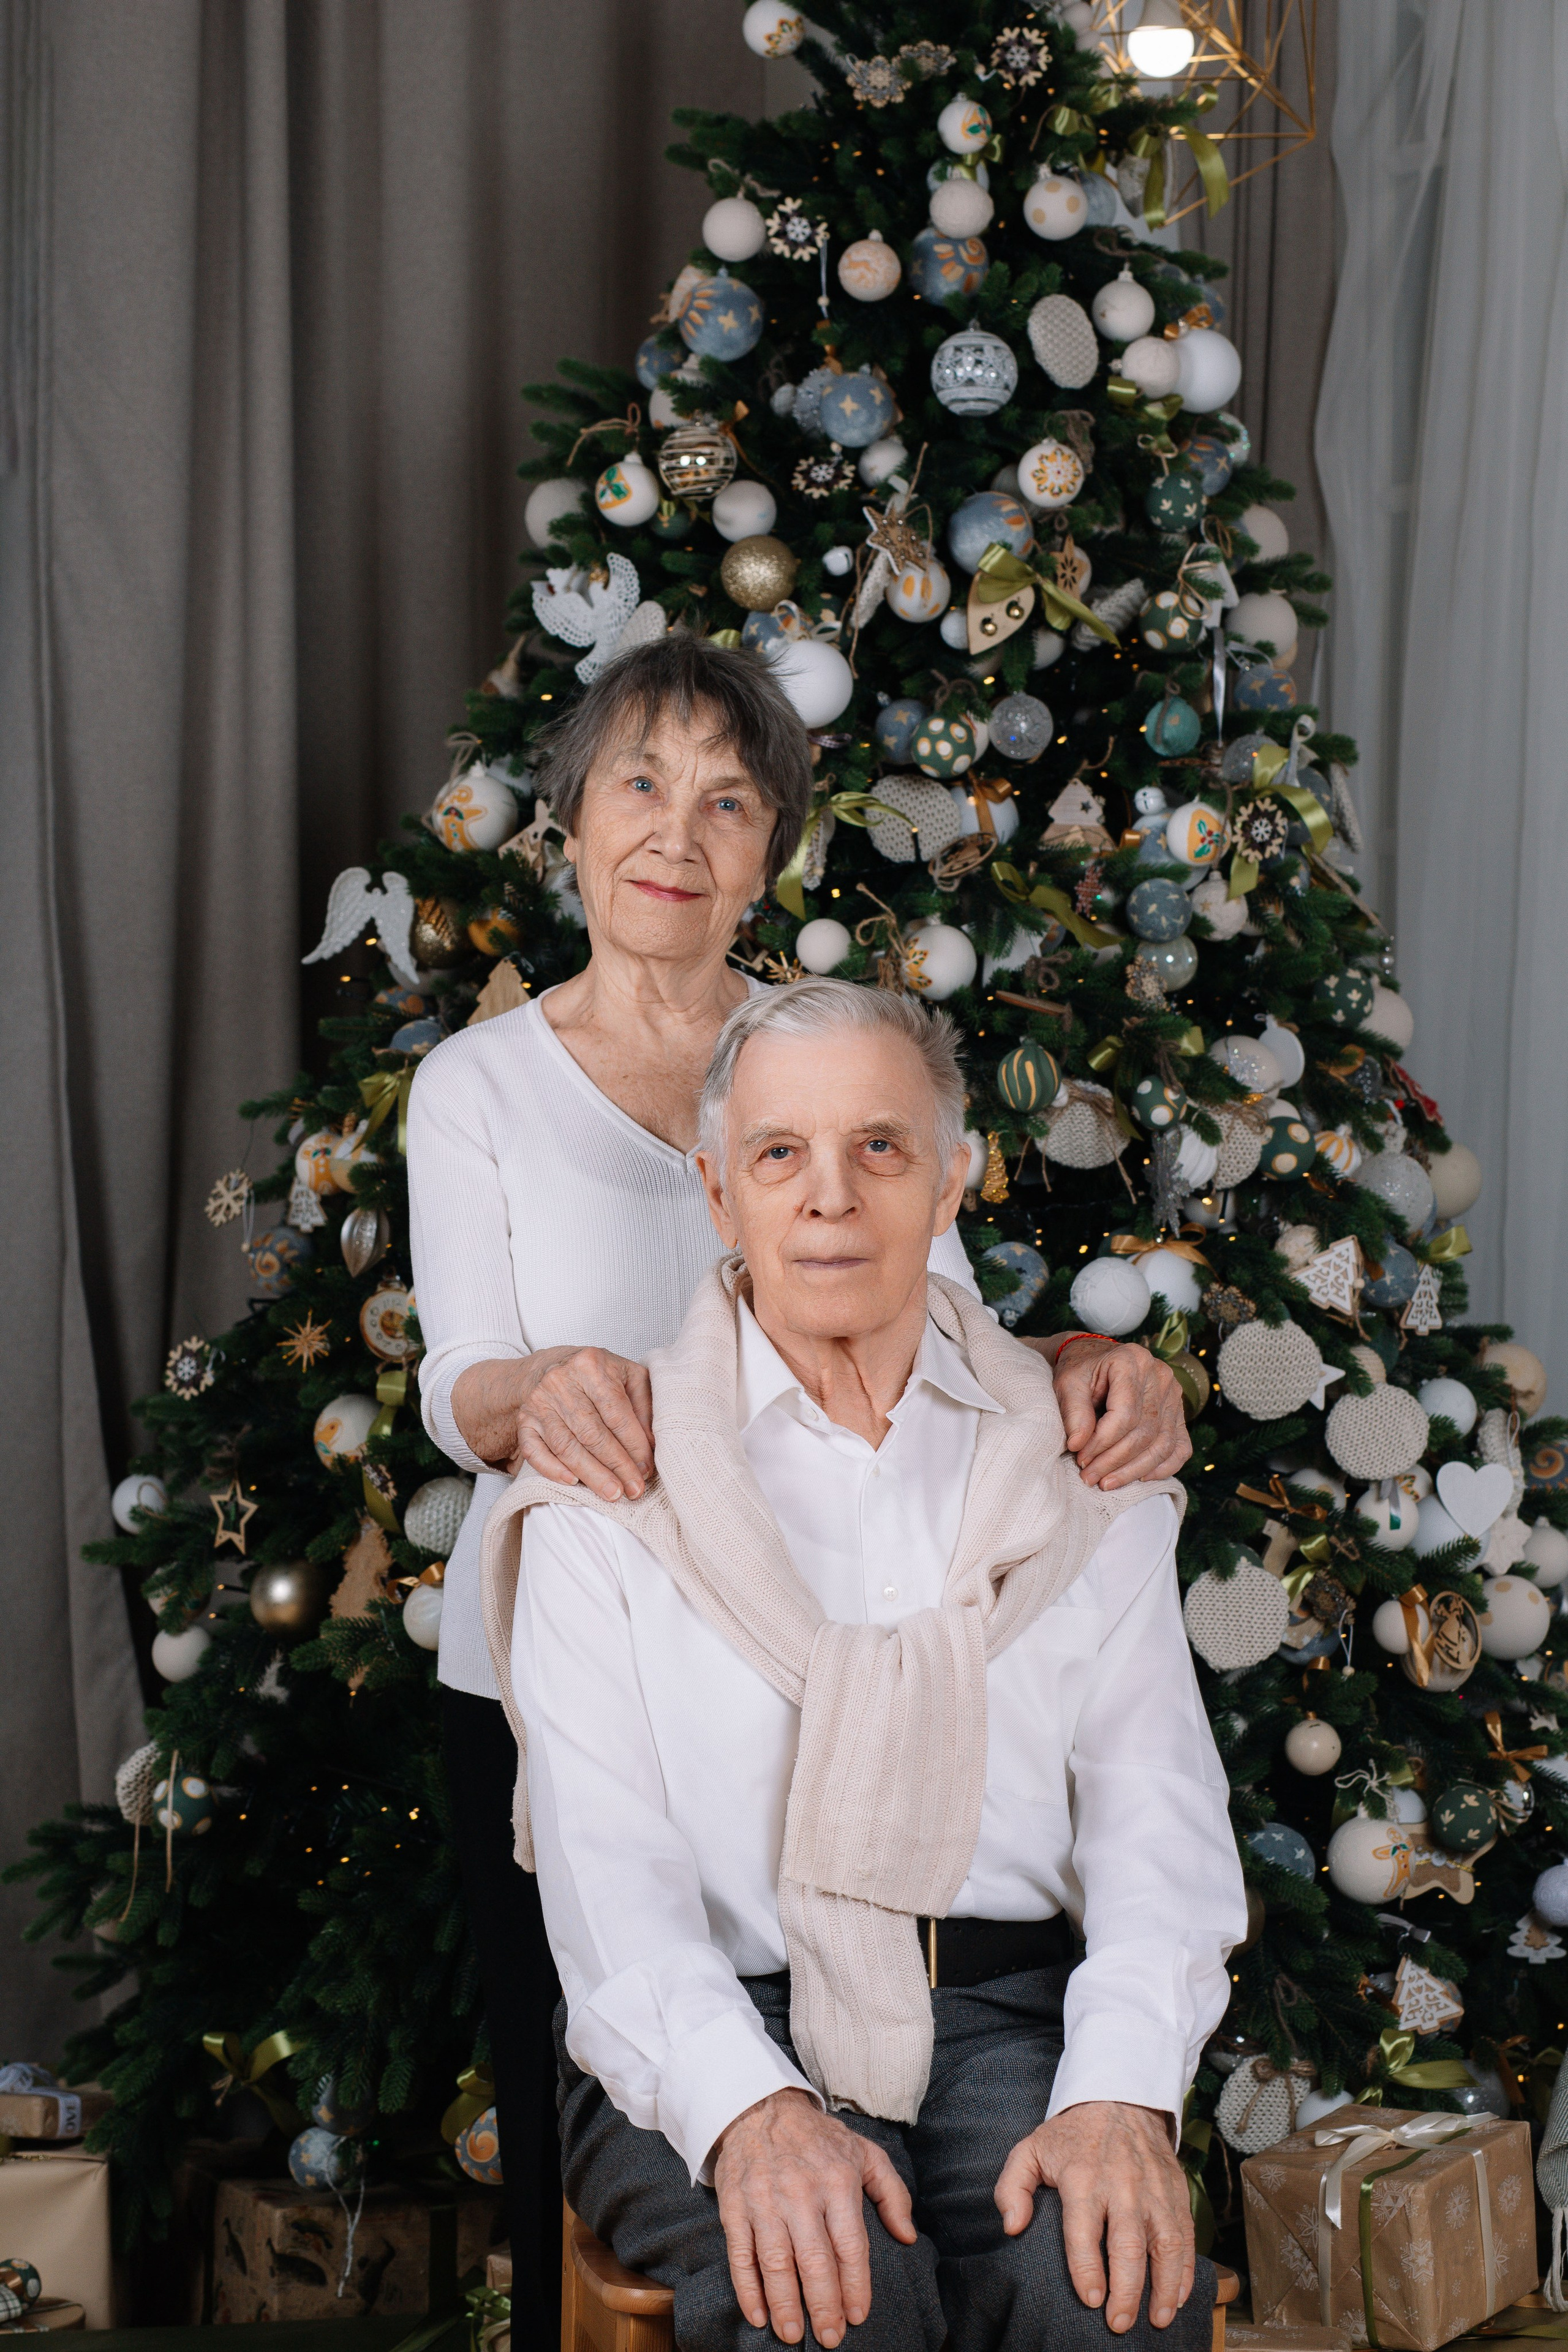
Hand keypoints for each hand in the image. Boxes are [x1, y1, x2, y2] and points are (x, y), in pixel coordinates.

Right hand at [451, 1348, 652, 1499]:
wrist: (551, 1367)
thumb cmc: (596, 1375)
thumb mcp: (628, 1375)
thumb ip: (644, 1405)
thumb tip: (651, 1445)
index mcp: (591, 1364)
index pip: (616, 1412)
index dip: (633, 1444)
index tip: (646, 1469)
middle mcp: (561, 1381)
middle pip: (591, 1432)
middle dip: (616, 1465)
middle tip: (633, 1489)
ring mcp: (538, 1402)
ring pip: (565, 1445)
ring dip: (591, 1474)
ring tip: (612, 1494)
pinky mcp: (524, 1421)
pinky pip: (534, 1450)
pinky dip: (552, 1469)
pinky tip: (573, 1483)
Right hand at [712, 2087, 915, 2347]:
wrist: (759, 2107)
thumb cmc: (818, 2138)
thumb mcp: (864, 2152)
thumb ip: (892, 2192)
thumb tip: (908, 2236)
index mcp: (837, 2181)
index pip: (850, 2246)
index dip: (855, 2286)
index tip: (858, 2315)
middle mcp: (801, 2193)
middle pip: (814, 2261)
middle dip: (823, 2305)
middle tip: (831, 2337)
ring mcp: (765, 2201)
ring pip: (775, 2263)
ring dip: (785, 2305)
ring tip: (793, 2334)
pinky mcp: (735, 2206)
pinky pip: (740, 2255)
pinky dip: (748, 2289)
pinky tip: (758, 2314)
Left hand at [995, 2101, 1192, 2331]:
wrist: (1120, 2099)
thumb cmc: (1071, 2134)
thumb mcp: (1030, 2149)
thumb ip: (1012, 2188)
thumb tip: (1012, 2228)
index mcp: (1083, 2177)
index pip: (1084, 2231)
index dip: (1088, 2269)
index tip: (1090, 2299)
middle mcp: (1122, 2185)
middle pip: (1128, 2245)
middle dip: (1127, 2291)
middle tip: (1119, 2323)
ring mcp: (1153, 2190)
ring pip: (1165, 2244)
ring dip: (1164, 2287)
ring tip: (1158, 2320)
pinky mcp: (1176, 2192)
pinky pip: (1185, 2235)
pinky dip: (1186, 2269)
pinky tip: (1178, 2296)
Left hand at [1051, 1339, 1190, 1488]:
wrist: (1095, 1359)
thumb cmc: (1081, 1371)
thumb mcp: (1067, 1384)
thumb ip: (1073, 1412)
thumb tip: (1078, 1445)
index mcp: (1132, 1361)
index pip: (1125, 1414)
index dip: (1102, 1442)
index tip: (1081, 1457)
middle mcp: (1160, 1376)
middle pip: (1144, 1432)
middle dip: (1115, 1461)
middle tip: (1090, 1476)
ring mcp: (1174, 1395)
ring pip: (1163, 1444)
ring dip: (1134, 1470)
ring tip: (1107, 1482)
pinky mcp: (1178, 1412)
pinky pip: (1180, 1447)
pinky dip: (1163, 1467)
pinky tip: (1139, 1478)